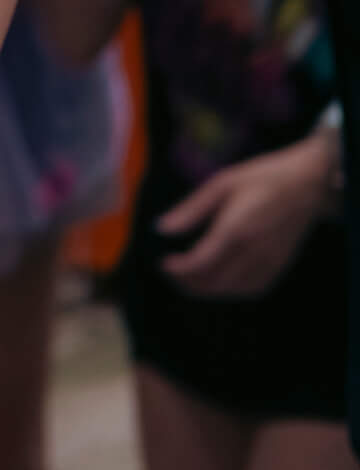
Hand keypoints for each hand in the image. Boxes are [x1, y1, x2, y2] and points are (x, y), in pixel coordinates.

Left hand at [156, 137, 332, 298]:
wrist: (307, 185)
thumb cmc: (262, 178)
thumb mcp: (221, 183)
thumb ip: (190, 209)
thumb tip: (161, 228)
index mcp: (235, 230)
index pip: (200, 263)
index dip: (178, 270)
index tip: (163, 264)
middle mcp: (252, 252)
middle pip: (214, 282)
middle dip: (187, 283)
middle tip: (170, 273)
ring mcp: (268, 263)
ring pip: (231, 290)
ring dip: (206, 290)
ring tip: (188, 278)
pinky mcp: (279, 267)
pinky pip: (251, 289)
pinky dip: (230, 290)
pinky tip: (218, 280)